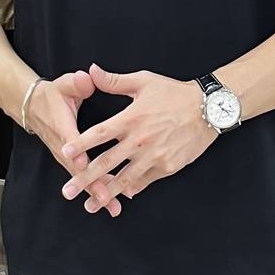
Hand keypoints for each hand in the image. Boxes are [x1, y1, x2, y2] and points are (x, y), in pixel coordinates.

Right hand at [26, 70, 121, 216]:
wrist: (33, 107)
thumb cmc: (53, 95)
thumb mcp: (64, 84)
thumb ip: (76, 82)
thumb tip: (86, 78)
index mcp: (62, 126)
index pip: (70, 141)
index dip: (77, 153)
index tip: (84, 164)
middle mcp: (62, 146)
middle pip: (76, 168)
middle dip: (91, 184)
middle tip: (106, 198)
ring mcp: (65, 156)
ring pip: (81, 176)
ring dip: (95, 191)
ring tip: (112, 206)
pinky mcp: (70, 161)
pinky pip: (83, 177)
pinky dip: (96, 188)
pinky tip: (111, 201)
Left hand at [59, 63, 217, 213]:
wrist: (209, 109)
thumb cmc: (174, 93)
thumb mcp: (144, 81)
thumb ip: (114, 81)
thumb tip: (91, 70)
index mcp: (131, 119)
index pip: (100, 133)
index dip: (81, 144)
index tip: (65, 152)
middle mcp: (140, 140)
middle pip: (107, 162)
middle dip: (85, 178)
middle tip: (68, 191)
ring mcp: (154, 156)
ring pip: (125, 179)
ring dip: (105, 193)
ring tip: (89, 205)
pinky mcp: (167, 167)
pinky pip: (144, 182)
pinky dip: (130, 189)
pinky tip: (119, 196)